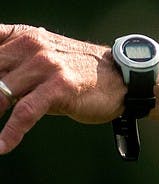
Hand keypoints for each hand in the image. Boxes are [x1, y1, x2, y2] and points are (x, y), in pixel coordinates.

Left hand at [0, 25, 125, 153]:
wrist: (122, 77)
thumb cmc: (77, 73)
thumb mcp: (42, 60)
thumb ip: (10, 67)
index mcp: (21, 36)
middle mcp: (30, 46)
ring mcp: (45, 65)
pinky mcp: (59, 86)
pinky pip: (25, 113)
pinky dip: (9, 133)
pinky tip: (1, 147)